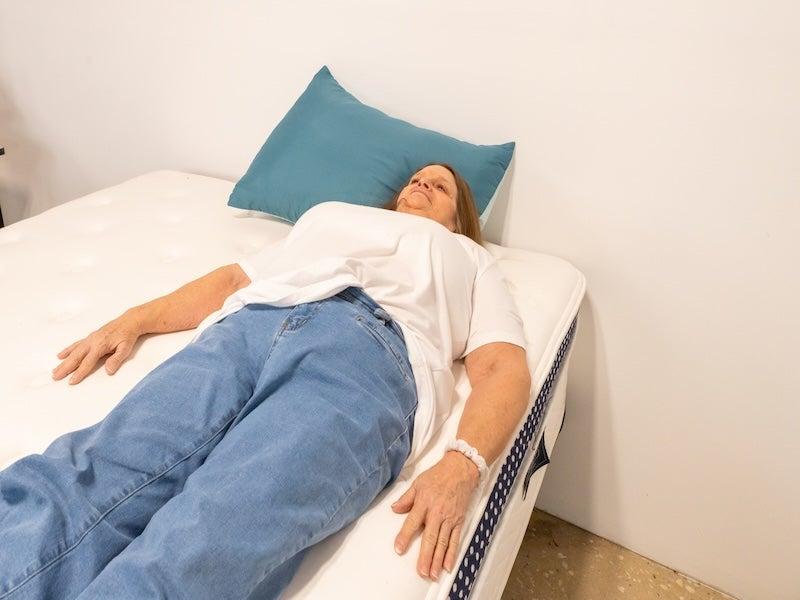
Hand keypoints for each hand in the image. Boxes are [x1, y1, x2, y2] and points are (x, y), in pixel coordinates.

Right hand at [52, 312, 143, 384]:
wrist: (129, 322)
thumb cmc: (127, 336)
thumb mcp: (126, 348)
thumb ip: (117, 359)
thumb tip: (109, 370)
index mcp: (100, 345)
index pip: (88, 362)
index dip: (79, 372)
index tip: (71, 381)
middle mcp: (92, 342)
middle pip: (76, 357)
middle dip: (65, 368)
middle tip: (55, 377)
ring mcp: (90, 339)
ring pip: (73, 351)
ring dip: (64, 362)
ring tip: (54, 371)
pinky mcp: (90, 337)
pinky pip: (76, 345)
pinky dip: (67, 350)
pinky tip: (60, 356)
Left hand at [391, 451, 480, 579]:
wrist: (461, 469)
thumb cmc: (439, 475)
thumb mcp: (418, 483)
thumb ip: (406, 498)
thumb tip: (394, 508)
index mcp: (424, 502)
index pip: (412, 522)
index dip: (405, 536)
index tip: (399, 549)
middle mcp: (437, 512)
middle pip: (430, 538)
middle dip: (425, 556)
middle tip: (421, 571)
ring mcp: (450, 518)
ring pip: (443, 543)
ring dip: (437, 560)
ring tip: (432, 573)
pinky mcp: (459, 521)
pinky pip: (455, 540)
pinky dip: (452, 554)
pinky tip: (447, 565)